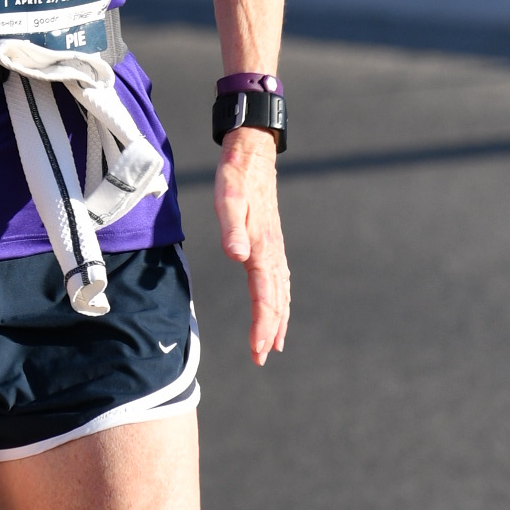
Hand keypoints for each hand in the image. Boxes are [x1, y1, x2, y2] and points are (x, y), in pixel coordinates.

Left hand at [213, 126, 288, 367]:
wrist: (254, 152)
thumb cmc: (237, 175)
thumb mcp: (227, 196)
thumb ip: (231, 227)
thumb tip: (236, 256)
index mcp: (262, 246)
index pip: (265, 296)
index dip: (263, 325)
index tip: (258, 351)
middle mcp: (272, 252)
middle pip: (276, 300)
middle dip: (270, 330)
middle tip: (262, 357)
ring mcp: (275, 248)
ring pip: (281, 292)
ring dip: (278, 319)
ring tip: (274, 343)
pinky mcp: (272, 242)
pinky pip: (280, 280)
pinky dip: (280, 300)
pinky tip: (278, 308)